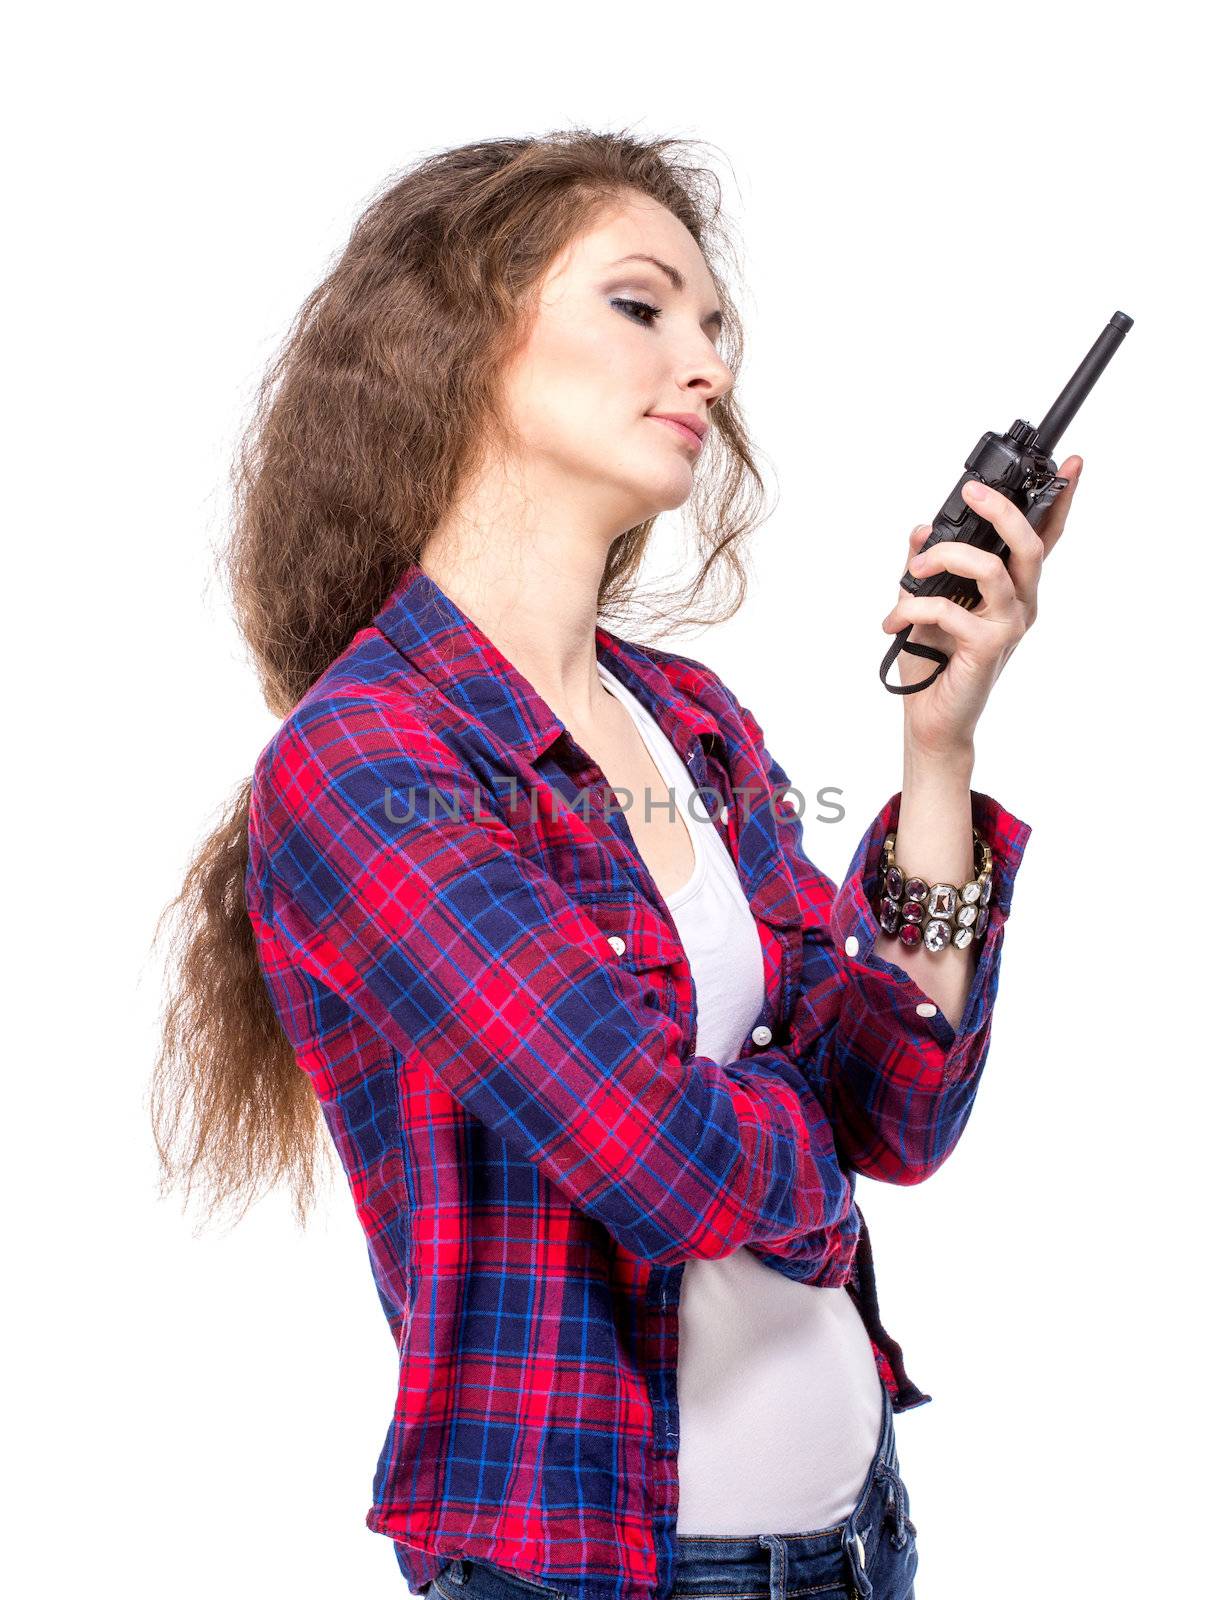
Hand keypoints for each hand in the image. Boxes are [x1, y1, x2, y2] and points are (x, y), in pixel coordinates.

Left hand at [880, 456, 1083, 759]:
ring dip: (945, 558)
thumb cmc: (935, 662)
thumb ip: (927, 567)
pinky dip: (916, 607)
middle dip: (1001, 510)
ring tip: (915, 570)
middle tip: (972, 492)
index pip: (1044, 539)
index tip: (1072, 465)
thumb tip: (923, 528)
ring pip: (992, 569)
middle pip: (1028, 544)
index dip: (1061, 502)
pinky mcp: (988, 647)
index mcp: (1012, 589)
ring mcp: (1009, 626)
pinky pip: (953, 609)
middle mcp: (1021, 604)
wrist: (931, 718)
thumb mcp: (926, 603)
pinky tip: (895, 620)